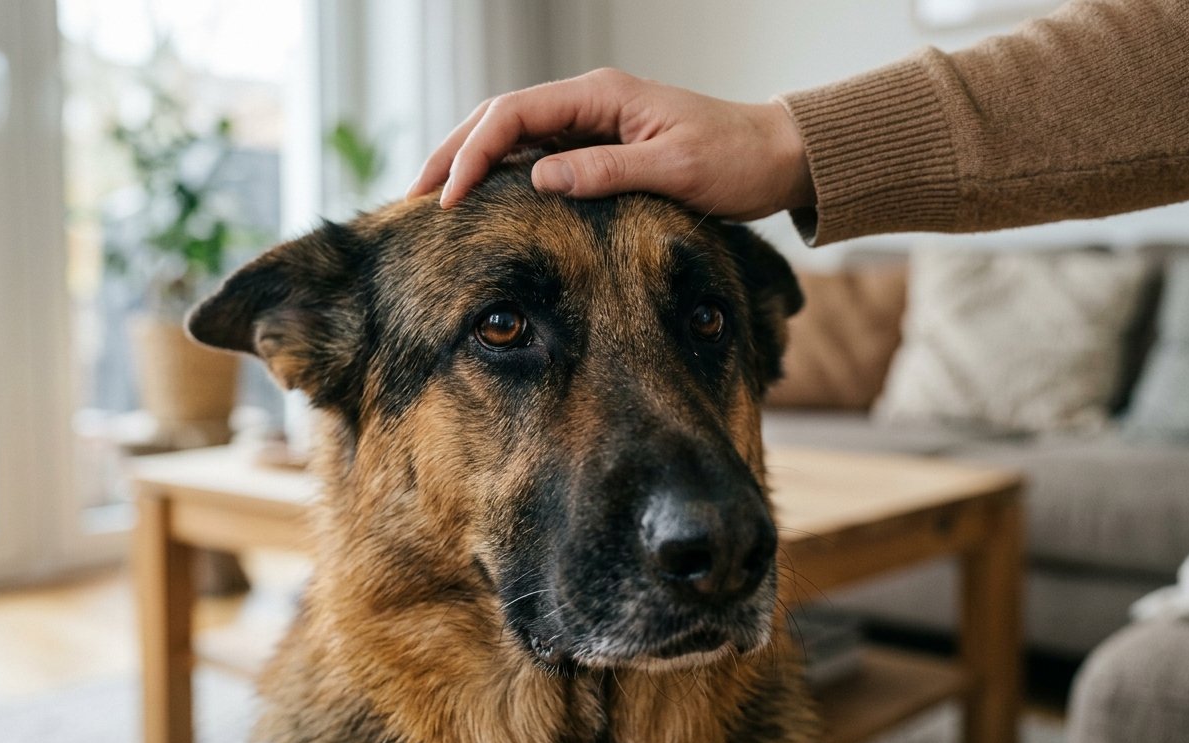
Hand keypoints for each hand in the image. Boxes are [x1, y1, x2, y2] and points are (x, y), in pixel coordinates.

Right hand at [407, 68, 814, 220]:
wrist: (774, 157)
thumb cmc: (734, 161)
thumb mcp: (674, 171)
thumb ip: (605, 172)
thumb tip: (538, 178)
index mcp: (601, 95)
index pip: (514, 114)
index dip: (473, 153)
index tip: (447, 197)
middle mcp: (589, 102)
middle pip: (500, 118)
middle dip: (453, 154)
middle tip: (414, 198)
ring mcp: (592, 123)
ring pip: (513, 136)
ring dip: (471, 164)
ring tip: (433, 200)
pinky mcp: (599, 146)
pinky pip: (537, 154)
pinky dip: (502, 175)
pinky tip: (482, 201)